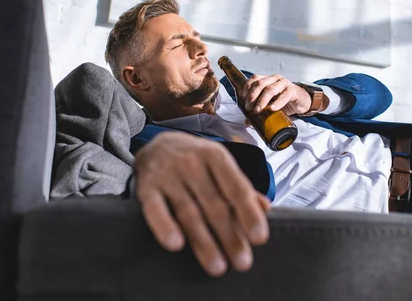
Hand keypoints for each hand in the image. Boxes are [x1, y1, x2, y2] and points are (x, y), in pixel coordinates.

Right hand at [133, 131, 270, 276]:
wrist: (156, 144)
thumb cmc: (195, 160)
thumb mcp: (220, 165)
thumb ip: (240, 187)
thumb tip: (265, 208)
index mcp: (215, 156)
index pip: (236, 187)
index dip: (248, 214)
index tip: (259, 238)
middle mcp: (192, 163)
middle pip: (214, 205)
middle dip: (230, 236)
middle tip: (243, 262)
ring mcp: (168, 175)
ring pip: (189, 213)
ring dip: (204, 242)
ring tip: (217, 266)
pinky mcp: (146, 187)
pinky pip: (155, 210)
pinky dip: (165, 227)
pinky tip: (176, 244)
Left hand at [243, 74, 311, 115]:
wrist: (301, 101)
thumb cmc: (284, 100)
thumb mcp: (270, 104)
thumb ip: (259, 110)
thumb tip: (247, 121)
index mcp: (268, 79)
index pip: (255, 79)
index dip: (247, 88)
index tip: (243, 99)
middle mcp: (275, 79)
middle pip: (260, 84)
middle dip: (252, 96)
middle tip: (249, 107)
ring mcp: (284, 83)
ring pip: (270, 89)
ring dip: (262, 100)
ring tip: (258, 110)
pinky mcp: (292, 90)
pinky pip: (284, 95)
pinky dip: (277, 103)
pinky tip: (272, 108)